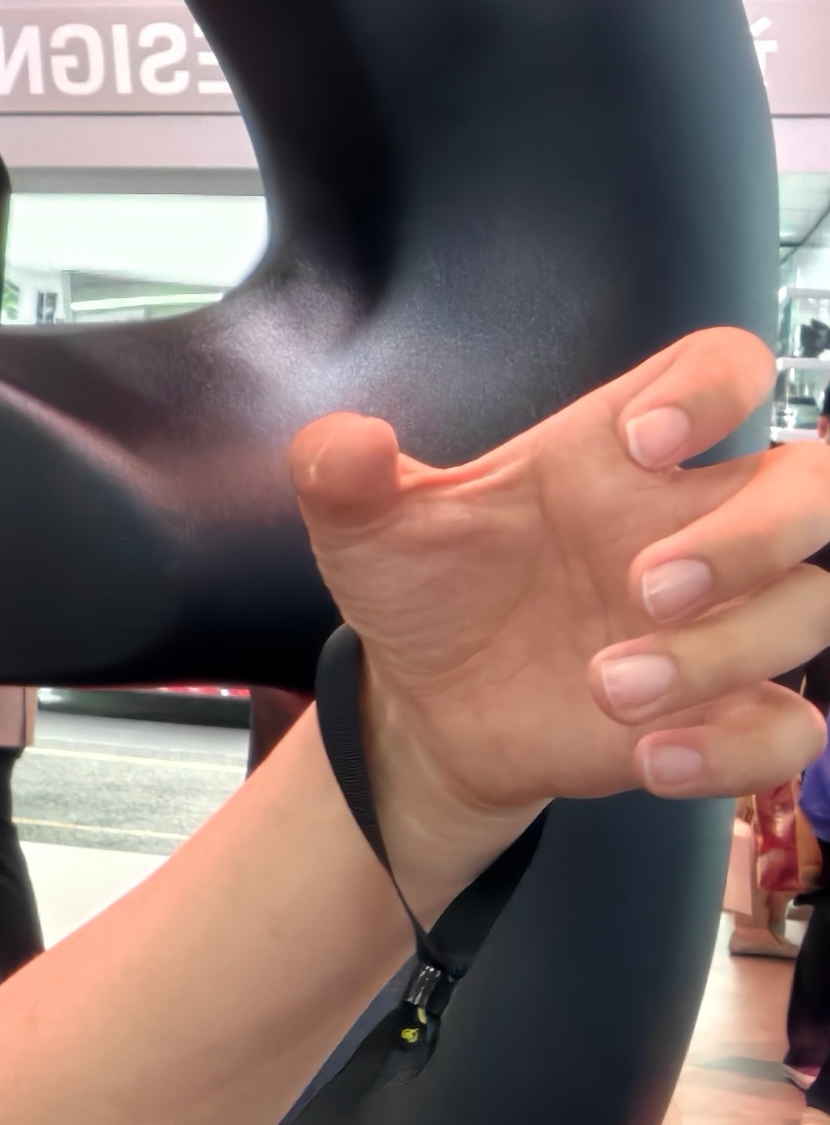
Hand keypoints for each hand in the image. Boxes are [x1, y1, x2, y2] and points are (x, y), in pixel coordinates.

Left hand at [289, 328, 829, 910]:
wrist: (424, 706)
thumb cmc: (427, 592)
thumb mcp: (368, 527)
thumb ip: (343, 473)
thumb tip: (346, 442)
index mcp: (620, 453)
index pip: (729, 367)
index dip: (714, 388)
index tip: (643, 442)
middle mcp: (691, 524)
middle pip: (816, 484)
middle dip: (759, 533)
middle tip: (644, 586)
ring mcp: (720, 619)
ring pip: (811, 608)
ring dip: (720, 653)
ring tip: (607, 688)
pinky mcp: (721, 710)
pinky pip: (791, 728)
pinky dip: (735, 747)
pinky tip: (650, 757)